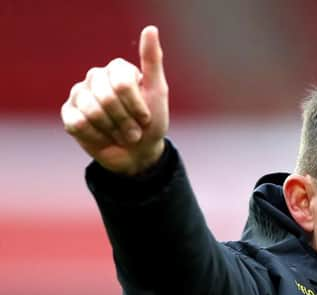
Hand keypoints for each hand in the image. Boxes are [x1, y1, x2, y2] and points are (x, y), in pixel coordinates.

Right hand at [61, 26, 168, 174]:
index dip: (136, 106)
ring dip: (113, 131)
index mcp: (117, 69)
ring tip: (121, 135)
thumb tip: (151, 29)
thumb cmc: (150, 124)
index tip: (146, 118)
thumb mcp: (158, 93)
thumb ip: (153, 61)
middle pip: (107, 99)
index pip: (122, 83)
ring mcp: (79, 94)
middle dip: (125, 121)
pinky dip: (96, 137)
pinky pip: (78, 124)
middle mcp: (96, 77)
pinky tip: (104, 138)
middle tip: (134, 131)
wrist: (138, 154)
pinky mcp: (69, 114)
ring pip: (92, 112)